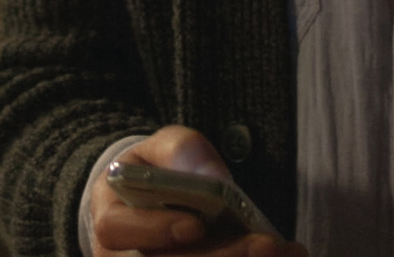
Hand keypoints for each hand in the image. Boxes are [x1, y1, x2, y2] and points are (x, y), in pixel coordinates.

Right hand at [89, 125, 307, 256]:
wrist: (152, 200)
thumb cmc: (155, 171)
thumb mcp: (164, 147)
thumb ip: (182, 151)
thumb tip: (212, 175)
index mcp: (109, 216)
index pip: (117, 230)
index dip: (156, 231)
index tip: (196, 225)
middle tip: (265, 245)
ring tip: (284, 252)